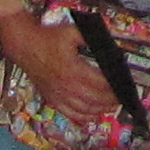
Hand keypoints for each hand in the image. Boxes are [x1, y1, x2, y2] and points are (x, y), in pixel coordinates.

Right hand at [0, 10, 118, 127]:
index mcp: (74, 70)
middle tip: (122, 97)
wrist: (25, 46)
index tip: (124, 85)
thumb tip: (109, 44)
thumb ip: (92, 38)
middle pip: (96, 100)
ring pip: (85, 110)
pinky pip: (70, 114)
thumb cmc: (48, 38)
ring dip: (101, 110)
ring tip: (112, 106)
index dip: (115, 87)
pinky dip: (84, 117)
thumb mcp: (72, 32)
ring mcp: (59, 95)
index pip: (101, 84)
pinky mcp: (52, 99)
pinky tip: (92, 114)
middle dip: (112, 100)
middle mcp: (67, 86)